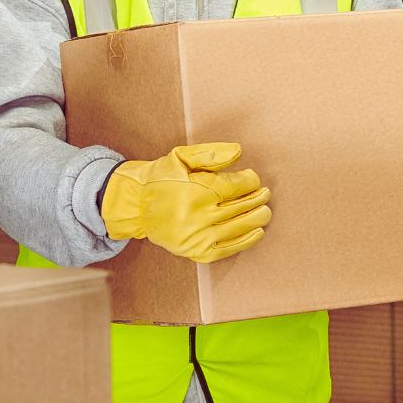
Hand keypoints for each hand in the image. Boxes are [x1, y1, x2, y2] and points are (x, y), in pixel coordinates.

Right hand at [101, 143, 271, 262]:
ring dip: (257, 219)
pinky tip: (257, 232)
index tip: (253, 178)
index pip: (234, 187)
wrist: (136, 205)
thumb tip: (239, 151)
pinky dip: (245, 241)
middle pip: (239, 208)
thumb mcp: (180, 157)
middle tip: (266, 194)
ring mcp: (195, 237)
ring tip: (265, 211)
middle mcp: (195, 216)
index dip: (250, 181)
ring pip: (237, 228)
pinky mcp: (193, 251)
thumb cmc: (161, 178)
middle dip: (257, 199)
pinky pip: (226, 249)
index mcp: (193, 191)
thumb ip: (211, 154)